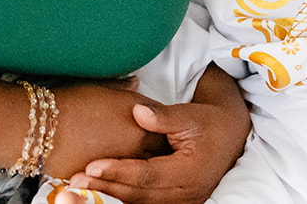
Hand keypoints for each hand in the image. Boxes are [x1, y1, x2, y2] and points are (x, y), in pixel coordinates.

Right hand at [44, 82, 168, 183]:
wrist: (42, 126)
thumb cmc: (71, 103)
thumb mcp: (104, 88)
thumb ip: (125, 89)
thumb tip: (136, 84)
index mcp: (140, 125)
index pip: (167, 133)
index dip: (167, 132)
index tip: (166, 131)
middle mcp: (135, 149)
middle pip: (159, 156)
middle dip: (158, 152)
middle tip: (157, 150)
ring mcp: (120, 168)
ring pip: (142, 173)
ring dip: (141, 167)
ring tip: (138, 163)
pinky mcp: (103, 182)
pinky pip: (119, 184)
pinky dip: (120, 180)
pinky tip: (117, 175)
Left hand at [66, 98, 246, 203]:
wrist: (229, 136)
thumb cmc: (207, 123)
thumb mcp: (188, 115)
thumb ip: (163, 116)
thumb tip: (137, 111)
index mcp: (190, 172)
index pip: (148, 174)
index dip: (120, 171)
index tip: (92, 164)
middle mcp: (186, 193)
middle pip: (140, 194)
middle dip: (107, 187)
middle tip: (77, 180)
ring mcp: (180, 202)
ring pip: (140, 203)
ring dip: (110, 195)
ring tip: (81, 187)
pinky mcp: (174, 202)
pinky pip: (144, 203)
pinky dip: (121, 199)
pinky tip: (101, 192)